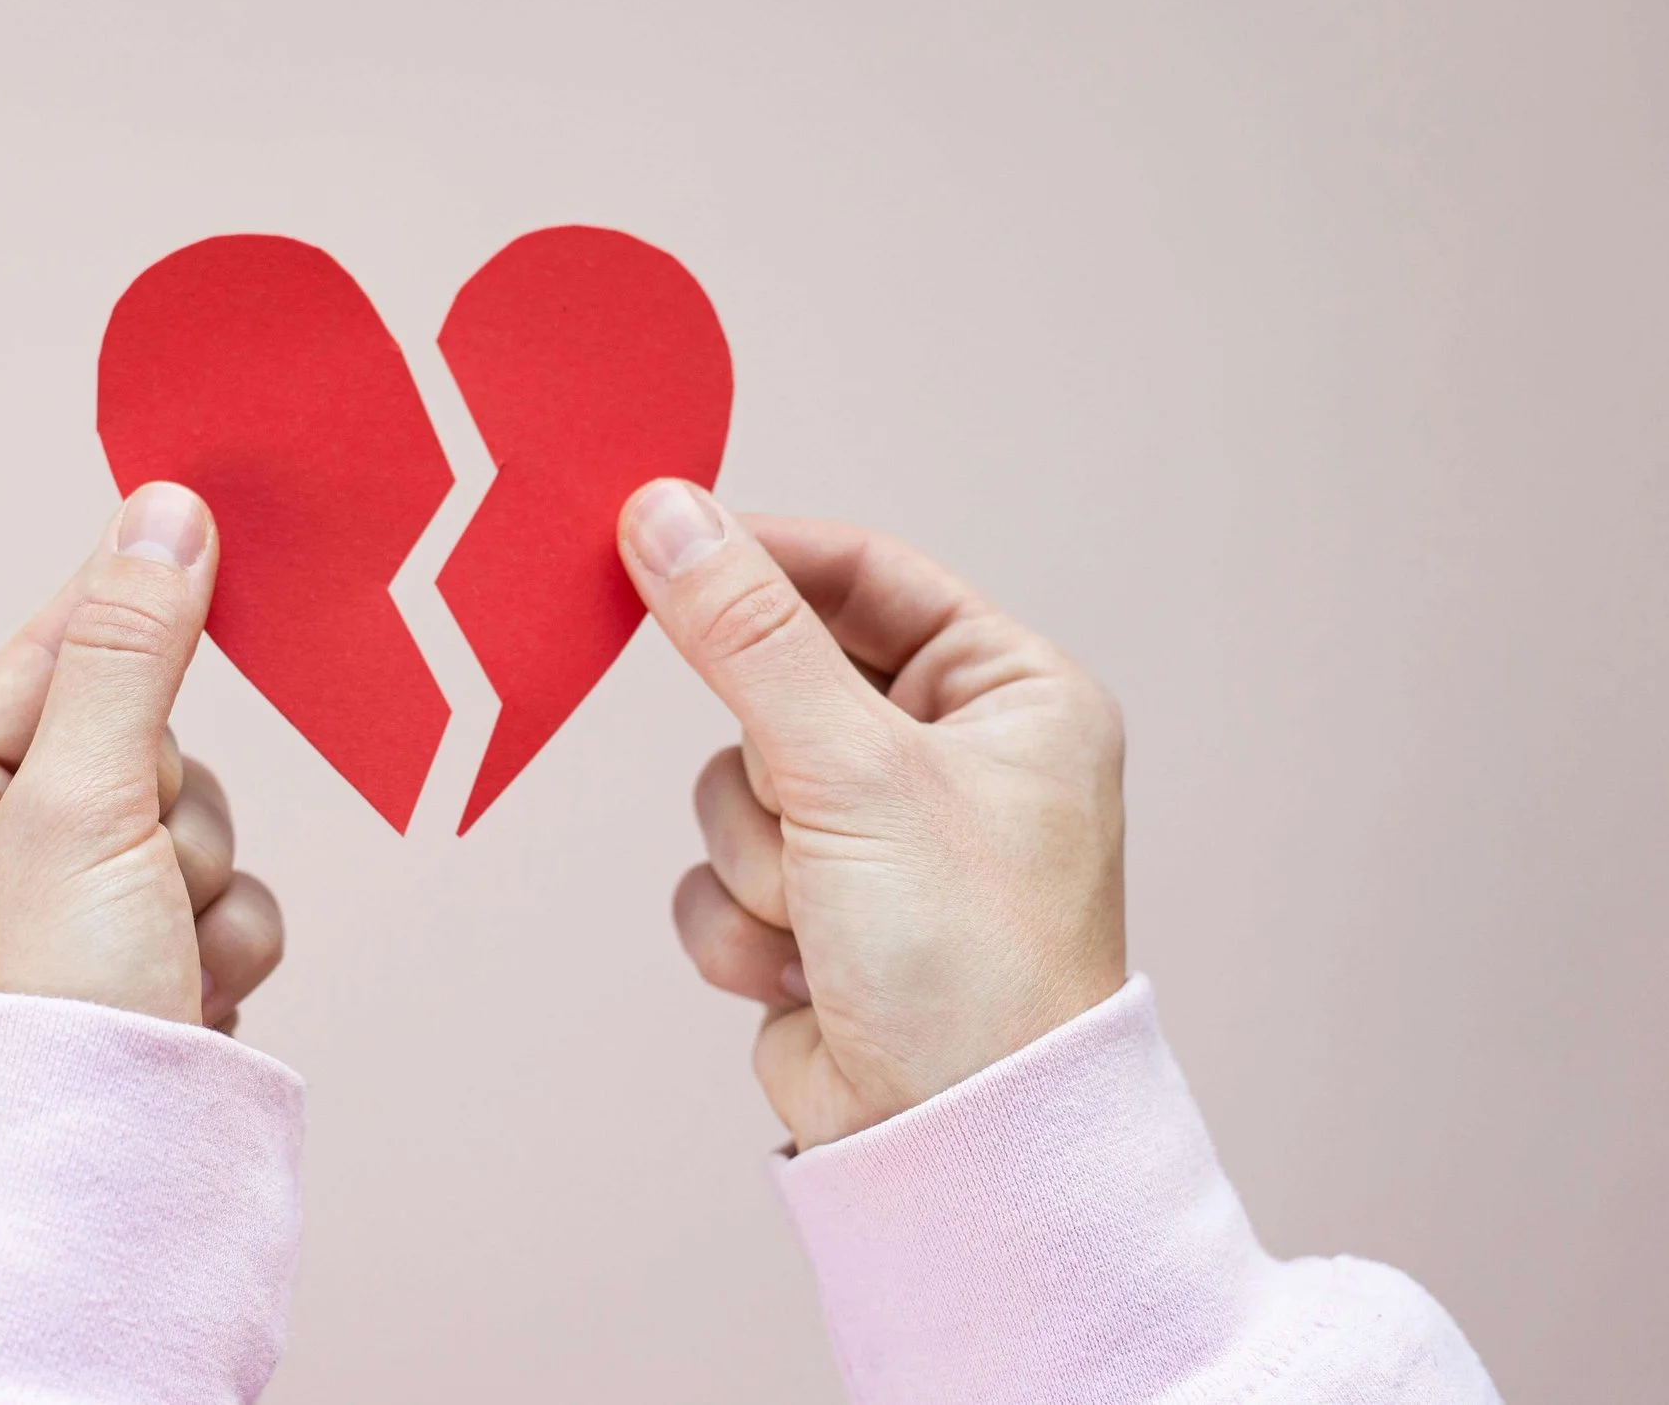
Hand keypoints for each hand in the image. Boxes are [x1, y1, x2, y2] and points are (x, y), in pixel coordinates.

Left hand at [0, 482, 281, 1029]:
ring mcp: (66, 932)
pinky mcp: (140, 981)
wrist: (100, 1199)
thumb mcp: (82, 805)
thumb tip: (163, 513)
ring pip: (194, 828)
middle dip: (167, 807)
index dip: (118, 614)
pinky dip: (221, 944)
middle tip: (141, 862)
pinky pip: (221, 905)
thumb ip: (131, 655)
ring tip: (158, 955)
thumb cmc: (47, 1012)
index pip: (38, 670)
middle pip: (138, 749)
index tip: (192, 526)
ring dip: (202, 884)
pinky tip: (186, 998)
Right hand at [619, 481, 1126, 1150]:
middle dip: (773, 764)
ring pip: (734, 784)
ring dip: (759, 859)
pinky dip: (743, 926)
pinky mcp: (816, 916)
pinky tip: (805, 976)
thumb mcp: (854, 770)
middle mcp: (952, 758)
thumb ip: (748, 637)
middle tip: (797, 796)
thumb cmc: (968, 962)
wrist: (955, 1153)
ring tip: (827, 920)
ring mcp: (879, 841)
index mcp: (1010, 696)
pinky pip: (720, 872)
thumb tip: (667, 516)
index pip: (868, 576)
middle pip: (782, 681)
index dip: (764, 558)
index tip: (658, 536)